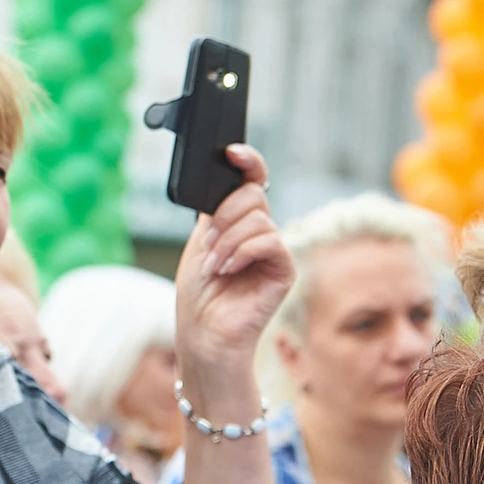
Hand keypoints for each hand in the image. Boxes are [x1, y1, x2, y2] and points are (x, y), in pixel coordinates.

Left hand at [174, 145, 295, 381]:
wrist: (203, 331)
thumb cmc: (198, 292)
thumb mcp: (200, 240)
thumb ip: (216, 210)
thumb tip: (229, 180)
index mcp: (238, 221)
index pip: (253, 180)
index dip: (248, 161)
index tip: (231, 153)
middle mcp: (259, 231)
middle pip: (253, 195)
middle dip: (224, 215)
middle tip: (207, 243)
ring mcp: (273, 250)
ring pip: (258, 219)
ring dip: (227, 241)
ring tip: (214, 265)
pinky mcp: (284, 269)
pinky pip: (269, 241)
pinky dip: (242, 252)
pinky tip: (228, 270)